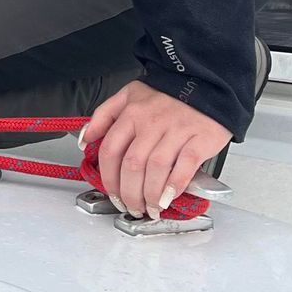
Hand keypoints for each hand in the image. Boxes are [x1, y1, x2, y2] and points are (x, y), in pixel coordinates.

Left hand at [83, 80, 230, 218]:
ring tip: (150, 207)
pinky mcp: (200, 138)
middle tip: (132, 207)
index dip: (109, 178)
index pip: (110, 150)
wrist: (206, 83)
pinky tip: (169, 197)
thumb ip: (104, 116)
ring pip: (156, 168)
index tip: (113, 194)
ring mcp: (176, 130)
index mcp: (132, 113)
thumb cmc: (167, 95)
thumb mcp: (129, 95)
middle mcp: (151, 122)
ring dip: (150, 194)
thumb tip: (85, 138)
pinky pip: (184, 166)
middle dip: (129, 193)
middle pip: (132, 164)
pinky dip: (175, 185)